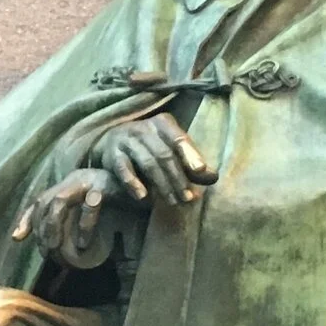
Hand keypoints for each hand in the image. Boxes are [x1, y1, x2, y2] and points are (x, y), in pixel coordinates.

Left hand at [12, 168, 125, 264]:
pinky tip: (83, 243)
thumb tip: (68, 251)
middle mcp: (76, 179)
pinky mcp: (107, 185)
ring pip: (60, 200)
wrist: (151, 189)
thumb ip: (82, 227)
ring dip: (53, 226)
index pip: (41, 199)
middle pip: (46, 200)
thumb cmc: (124, 206)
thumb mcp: (97, 216)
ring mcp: (90, 180)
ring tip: (56, 249)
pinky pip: (90, 204)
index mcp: (70, 184)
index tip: (18, 238)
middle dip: (40, 228)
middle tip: (46, 251)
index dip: (27, 218)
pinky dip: (84, 225)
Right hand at [95, 112, 216, 206]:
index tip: (200, 171)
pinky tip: (142, 197)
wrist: (112, 141)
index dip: (190, 154)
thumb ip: (191, 165)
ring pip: (148, 163)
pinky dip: (133, 183)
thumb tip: (213, 178)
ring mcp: (127, 139)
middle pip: (165, 154)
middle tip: (187, 198)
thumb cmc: (149, 147)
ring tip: (172, 201)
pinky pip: (124, 169)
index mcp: (163, 124)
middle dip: (178, 178)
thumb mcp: (171, 150)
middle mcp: (144, 128)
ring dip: (161, 184)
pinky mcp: (112, 154)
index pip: (179, 138)